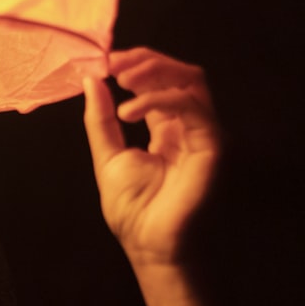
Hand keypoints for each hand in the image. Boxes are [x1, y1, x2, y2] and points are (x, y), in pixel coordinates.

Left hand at [83, 48, 219, 266]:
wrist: (149, 245)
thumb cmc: (133, 210)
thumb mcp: (107, 156)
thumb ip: (101, 120)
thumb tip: (92, 81)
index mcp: (166, 128)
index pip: (158, 82)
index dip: (135, 65)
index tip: (106, 62)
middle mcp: (188, 126)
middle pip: (179, 72)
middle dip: (146, 61)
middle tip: (114, 63)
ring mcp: (203, 133)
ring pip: (192, 80)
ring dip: (155, 72)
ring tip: (121, 80)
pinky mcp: (212, 145)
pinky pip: (193, 107)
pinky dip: (160, 100)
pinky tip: (129, 112)